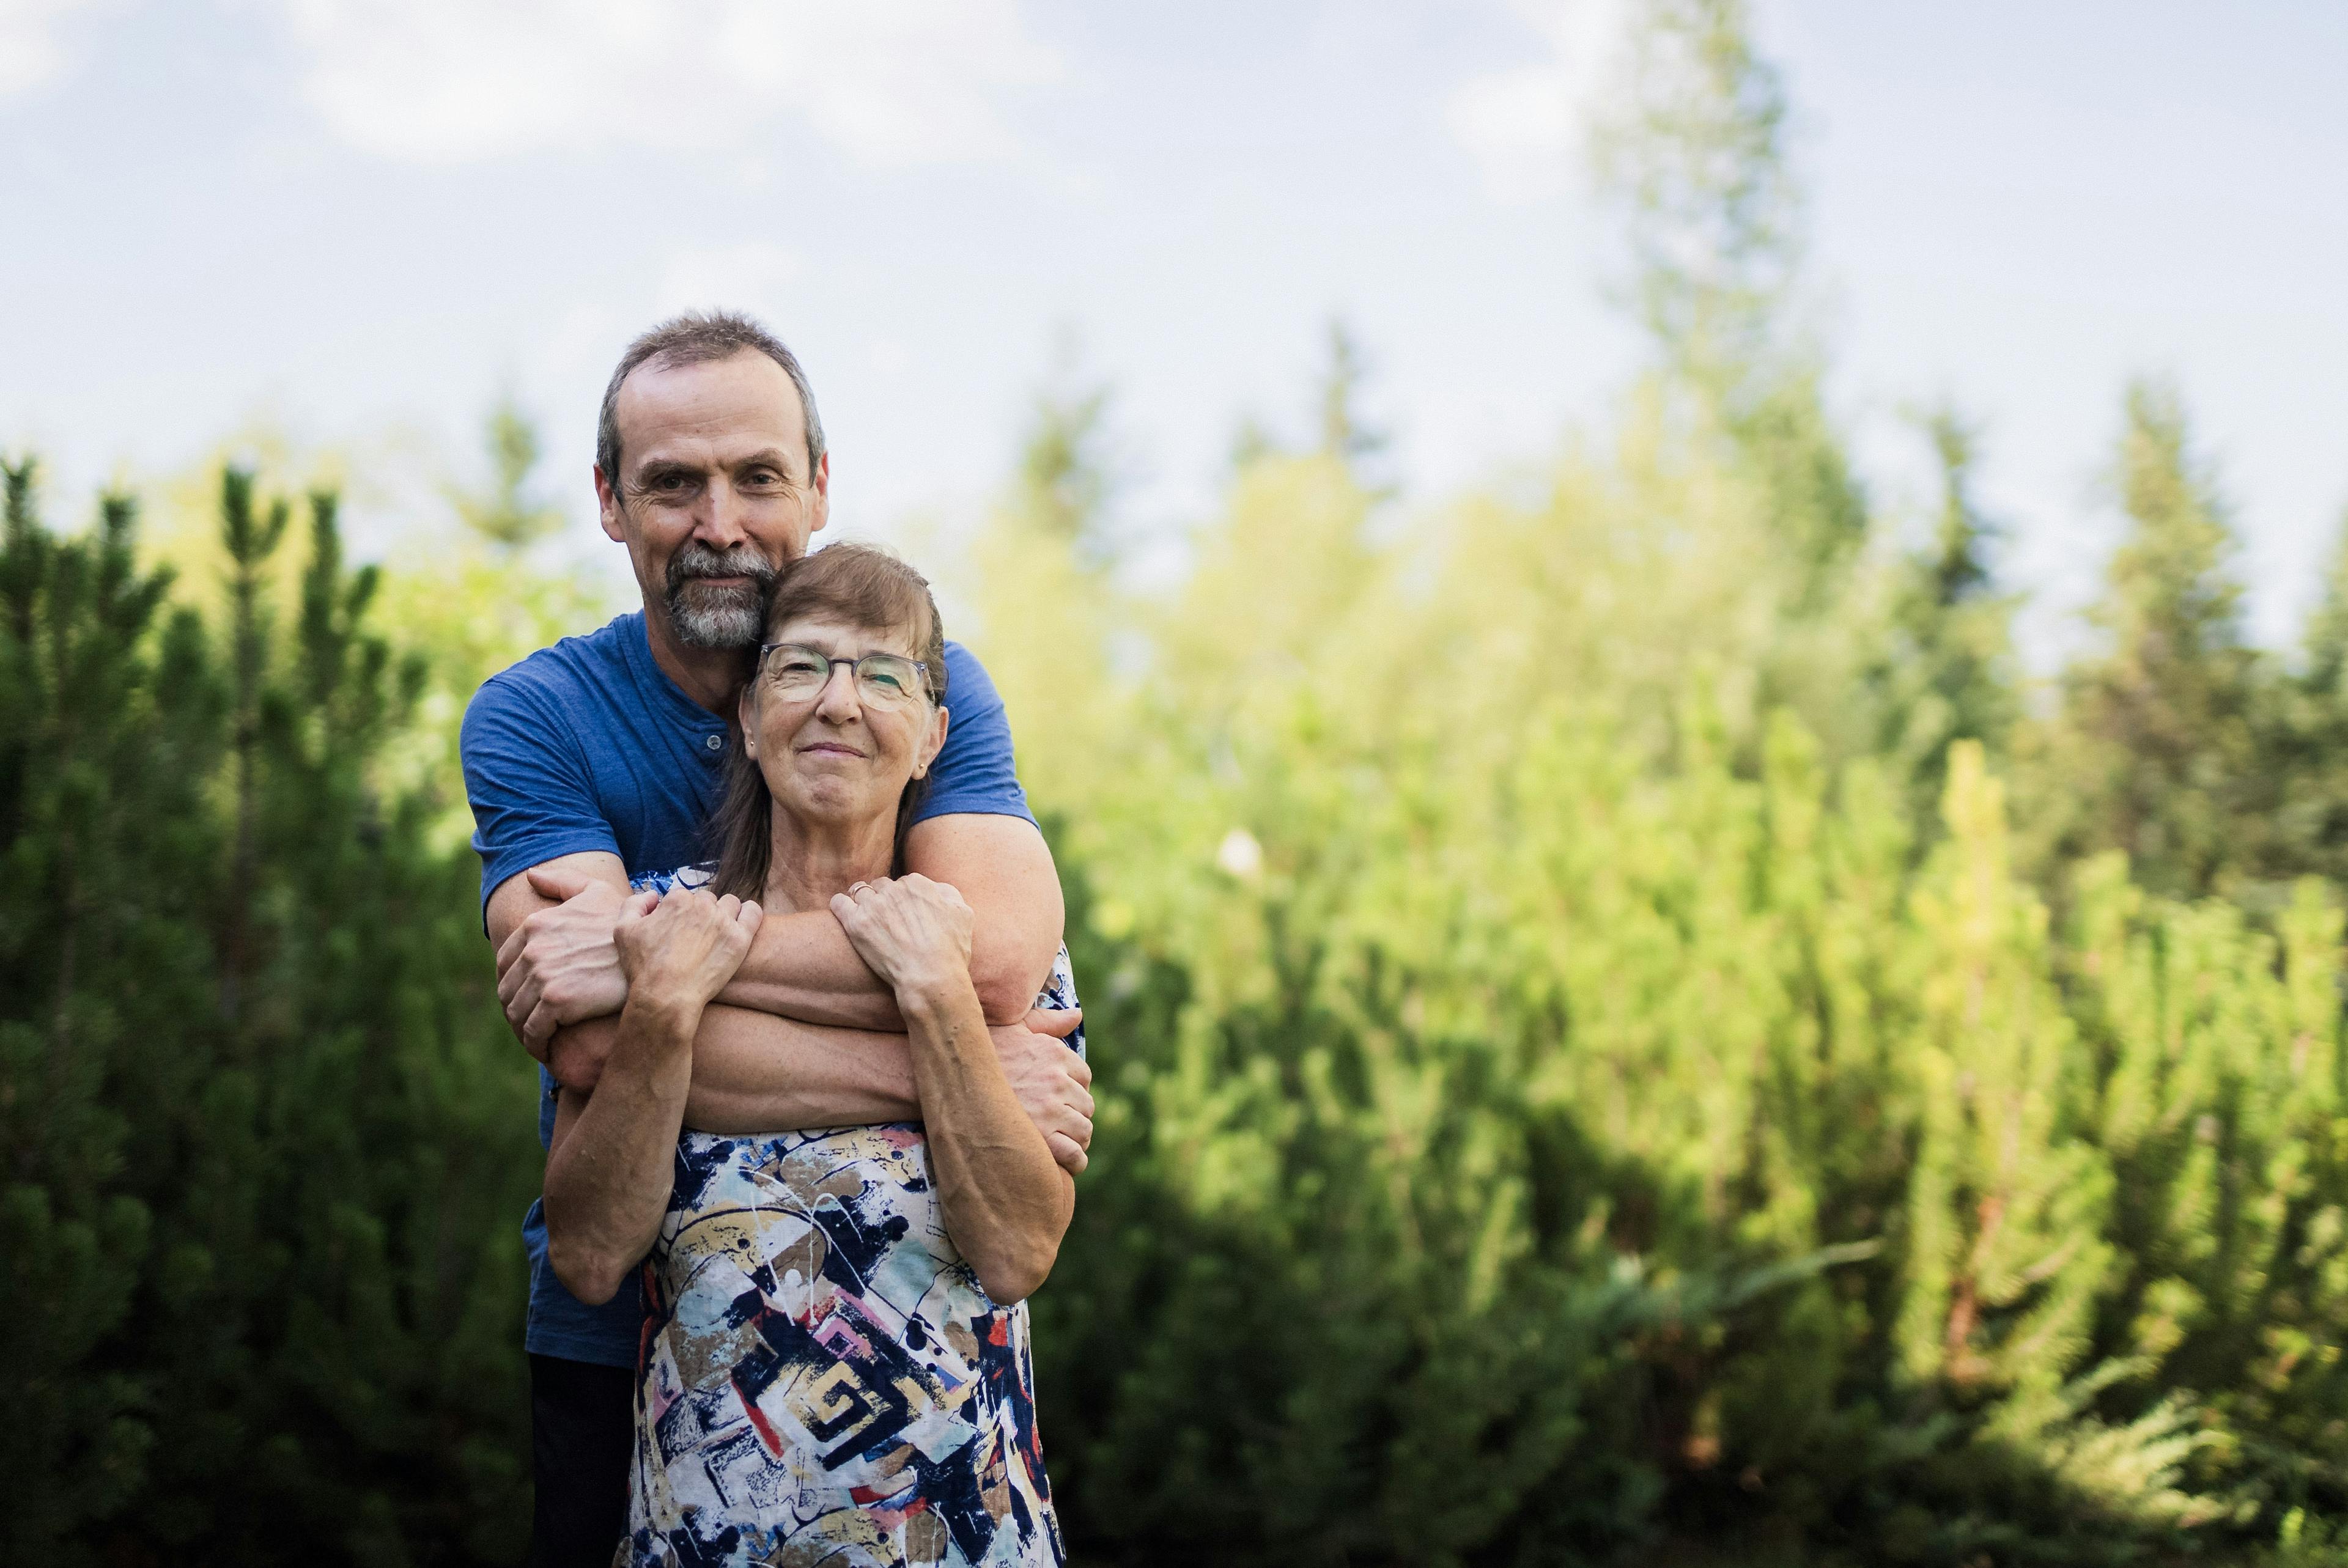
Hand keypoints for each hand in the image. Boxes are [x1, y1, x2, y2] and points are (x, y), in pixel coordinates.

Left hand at [497, 869, 628, 1058]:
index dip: (513, 983)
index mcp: (536, 925)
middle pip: (507, 990)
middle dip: (516, 1009)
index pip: (505, 963)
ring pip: (516, 1013)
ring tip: (538, 1040)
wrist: (654, 955)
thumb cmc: (629, 924)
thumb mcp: (596, 893)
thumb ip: (563, 882)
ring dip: (523, 1030)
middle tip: (531, 1022)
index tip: (527, 996)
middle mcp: (533, 949)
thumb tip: (531, 876)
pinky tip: (546, 1051)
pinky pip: (533, 1031)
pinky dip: (535, 1045)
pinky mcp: (556, 1002)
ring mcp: (543, 975)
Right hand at [614, 886, 763, 1014]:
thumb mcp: (623, 931)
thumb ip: (635, 904)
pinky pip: (753, 913)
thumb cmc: (643, 967)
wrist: (666, 996)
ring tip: (716, 933)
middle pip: (707, 900)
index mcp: (677, 900)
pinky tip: (743, 920)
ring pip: (730, 904)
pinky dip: (749, 912)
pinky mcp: (740, 939)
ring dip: (724, 913)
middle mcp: (703, 905)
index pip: (683, 897)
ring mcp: (724, 921)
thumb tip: (653, 895)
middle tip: (695, 937)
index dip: (678, 913)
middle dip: (701, 914)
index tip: (676, 931)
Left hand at [828, 875, 973, 1003]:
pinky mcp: (855, 923)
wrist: (931, 977)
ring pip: (859, 891)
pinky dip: (841, 905)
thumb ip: (948, 894)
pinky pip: (838, 902)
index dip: (904, 899)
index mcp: (918, 884)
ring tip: (866, 918)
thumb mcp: (963, 914)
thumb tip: (936, 889)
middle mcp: (894, 889)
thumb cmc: (950, 950)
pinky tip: (845, 914)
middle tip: (886, 920)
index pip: (905, 883)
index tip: (904, 914)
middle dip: (883, 899)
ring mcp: (873, 905)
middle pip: (881, 885)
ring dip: (862, 901)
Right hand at [994, 1008, 1093, 1173]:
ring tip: (1063, 1143)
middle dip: (1075, 1114)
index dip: (1073, 1089)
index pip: (1083, 1076)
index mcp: (1054, 1053)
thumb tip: (1076, 1014)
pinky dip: (1075, 1160)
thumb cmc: (978, 1052)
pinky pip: (1074, 1153)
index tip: (1060, 1099)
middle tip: (1059, 1124)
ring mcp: (1050, 1109)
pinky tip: (1066, 1162)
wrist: (947, 1081)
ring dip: (1077, 1138)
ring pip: (1083, 1129)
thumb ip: (1047, 1021)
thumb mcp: (1014, 1027)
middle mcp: (1057, 1079)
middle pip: (1086, 1104)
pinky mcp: (1041, 1137)